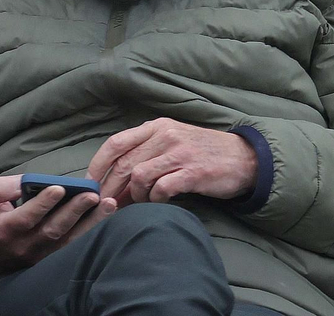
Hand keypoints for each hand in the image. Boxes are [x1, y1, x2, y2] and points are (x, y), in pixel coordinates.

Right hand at [0, 174, 115, 273]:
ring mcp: (41, 254)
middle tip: (91, 194)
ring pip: (69, 240)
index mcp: (4, 231)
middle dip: (73, 211)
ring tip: (108, 204)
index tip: (58, 188)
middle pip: (52, 230)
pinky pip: (75, 246)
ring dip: (91, 222)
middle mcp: (25, 245)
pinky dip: (92, 231)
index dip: (41, 205)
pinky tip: (107, 215)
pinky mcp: (53, 257)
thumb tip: (22, 181)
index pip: (25, 219)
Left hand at [88, 118, 257, 205]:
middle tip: (108, 206)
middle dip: (110, 189)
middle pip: (124, 164)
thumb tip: (112, 183)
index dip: (97, 166)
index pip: (116, 143)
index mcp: (158, 126)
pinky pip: (161, 189)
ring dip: (135, 196)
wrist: (245, 158)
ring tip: (142, 202)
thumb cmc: (204, 153)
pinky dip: (155, 200)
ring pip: (139, 177)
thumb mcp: (174, 142)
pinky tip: (160, 202)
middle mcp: (168, 135)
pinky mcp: (194, 171)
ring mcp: (181, 152)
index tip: (88, 185)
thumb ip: (146, 154)